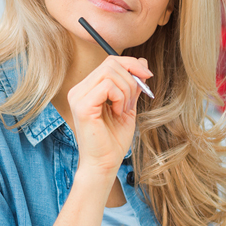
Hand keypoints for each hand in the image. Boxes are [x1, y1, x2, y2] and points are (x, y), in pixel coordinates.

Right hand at [67, 56, 151, 174]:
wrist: (105, 163)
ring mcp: (78, 97)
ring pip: (111, 72)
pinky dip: (120, 98)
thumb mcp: (127, 106)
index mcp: (87, 88)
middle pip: (111, 63)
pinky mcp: (82, 106)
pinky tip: (117, 112)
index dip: (131, 64)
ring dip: (127, 91)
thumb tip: (142, 63)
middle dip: (131, 79)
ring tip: (124, 110)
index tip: (147, 76)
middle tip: (132, 103)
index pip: (110, 62)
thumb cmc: (113, 140)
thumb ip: (132, 85)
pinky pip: (108, 86)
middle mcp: (79, 90)